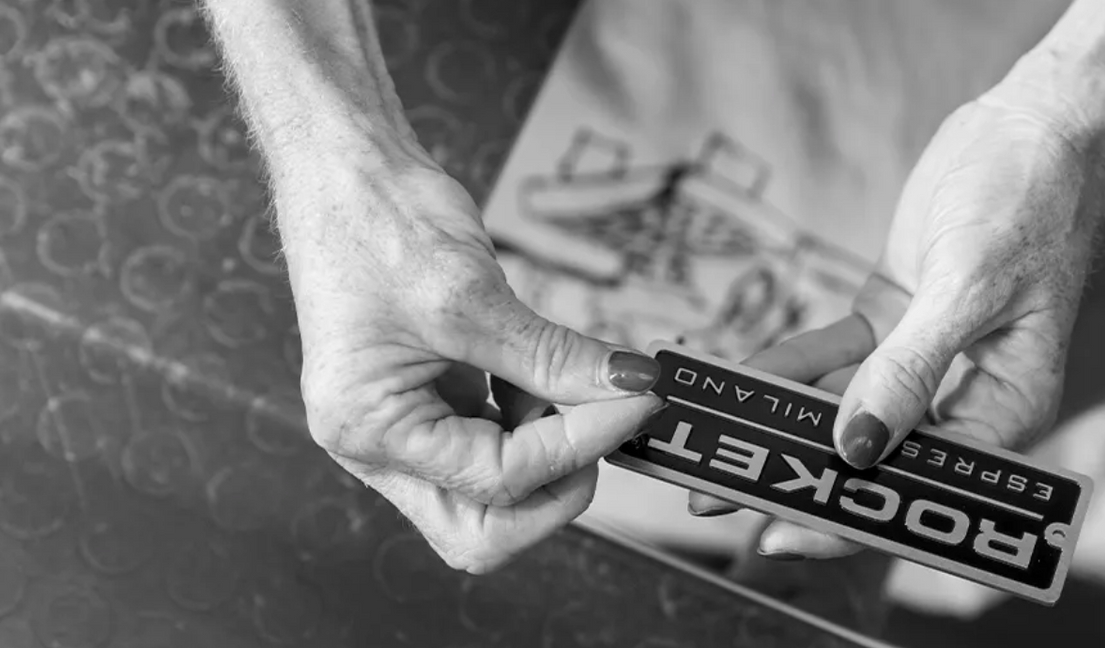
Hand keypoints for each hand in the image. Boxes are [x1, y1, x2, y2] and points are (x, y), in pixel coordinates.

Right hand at [279, 158, 663, 573]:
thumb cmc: (376, 221)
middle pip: (485, 528)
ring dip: (551, 451)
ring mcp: (403, 429)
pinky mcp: (430, 404)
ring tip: (574, 380)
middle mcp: (377, 446)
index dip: (579, 443)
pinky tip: (551, 374)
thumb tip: (632, 389)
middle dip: (557, 485)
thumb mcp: (472, 296)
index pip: (499, 480)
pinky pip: (496, 443)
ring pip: (495, 496)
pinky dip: (538, 420)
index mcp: (367, 429)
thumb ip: (556, 357)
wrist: (344, 168)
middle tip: (605, 419)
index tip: (637, 397)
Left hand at [689, 95, 1104, 558]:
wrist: (1035, 127)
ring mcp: (922, 361)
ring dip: (778, 423)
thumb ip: (912, 368)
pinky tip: (736, 378)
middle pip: (873, 458)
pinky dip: (786, 367)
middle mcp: (964, 398)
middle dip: (796, 477)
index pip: (923, 484)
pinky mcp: (892, 322)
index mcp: (1006, 409)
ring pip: (841, 410)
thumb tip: (859, 446)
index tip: (781, 527)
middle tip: (713, 496)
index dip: (853, 514)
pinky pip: (831, 358)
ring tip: (705, 443)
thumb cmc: (1033, 201)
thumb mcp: (971, 286)